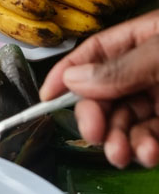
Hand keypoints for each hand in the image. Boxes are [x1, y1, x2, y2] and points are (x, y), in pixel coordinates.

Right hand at [40, 10, 158, 168]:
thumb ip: (122, 68)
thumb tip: (73, 79)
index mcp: (143, 39)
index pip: (96, 53)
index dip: (69, 73)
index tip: (46, 97)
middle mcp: (148, 69)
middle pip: (106, 93)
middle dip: (96, 116)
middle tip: (93, 133)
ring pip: (127, 122)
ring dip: (118, 140)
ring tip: (120, 154)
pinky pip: (151, 139)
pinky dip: (145, 150)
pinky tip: (147, 154)